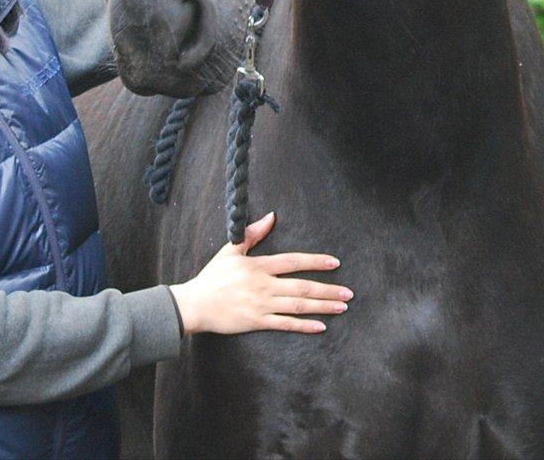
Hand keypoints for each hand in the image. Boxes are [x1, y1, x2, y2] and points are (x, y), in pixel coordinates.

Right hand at [170, 212, 351, 335]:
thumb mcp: (231, 250)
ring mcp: (262, 305)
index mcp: (259, 266)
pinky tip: (320, 326)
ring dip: (322, 306)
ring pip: (298, 306)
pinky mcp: (257, 322)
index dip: (315, 261)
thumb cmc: (212, 276)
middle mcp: (264, 285)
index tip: (334, 263)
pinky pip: (285, 324)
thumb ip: (253, 233)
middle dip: (327, 289)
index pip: (293, 261)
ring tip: (341, 307)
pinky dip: (303, 325)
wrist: (195, 304)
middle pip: (302, 286)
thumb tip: (271, 216)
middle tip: (348, 293)